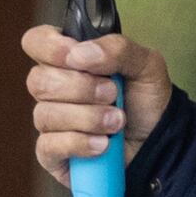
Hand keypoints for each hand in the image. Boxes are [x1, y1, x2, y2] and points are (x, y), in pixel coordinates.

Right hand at [22, 18, 170, 164]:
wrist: (159, 143)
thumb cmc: (146, 102)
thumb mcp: (146, 65)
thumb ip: (117, 49)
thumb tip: (79, 53)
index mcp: (70, 60)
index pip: (36, 42)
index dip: (50, 47)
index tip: (76, 56)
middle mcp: (54, 90)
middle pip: (38, 80)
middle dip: (80, 87)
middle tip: (112, 94)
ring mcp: (50, 123)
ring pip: (45, 114)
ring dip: (88, 118)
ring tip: (117, 122)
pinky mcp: (51, 154)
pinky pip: (48, 146)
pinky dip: (80, 143)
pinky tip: (102, 144)